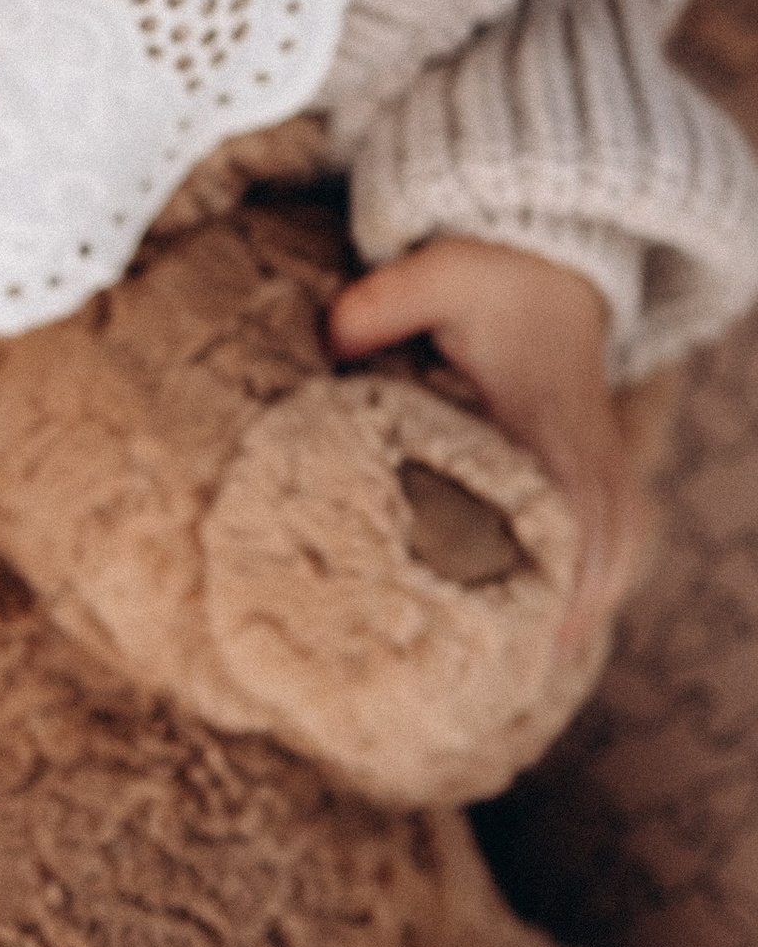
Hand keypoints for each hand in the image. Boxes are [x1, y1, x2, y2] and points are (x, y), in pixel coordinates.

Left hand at [326, 236, 647, 657]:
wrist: (550, 268)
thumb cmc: (490, 280)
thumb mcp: (438, 273)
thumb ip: (384, 301)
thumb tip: (329, 339)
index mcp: (550, 418)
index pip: (569, 505)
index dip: (554, 570)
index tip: (525, 628)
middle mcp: (587, 447)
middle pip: (601, 545)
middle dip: (568, 611)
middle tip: (513, 678)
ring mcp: (600, 459)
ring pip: (615, 548)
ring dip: (585, 606)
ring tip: (535, 672)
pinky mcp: (597, 466)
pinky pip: (618, 537)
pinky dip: (599, 583)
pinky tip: (562, 632)